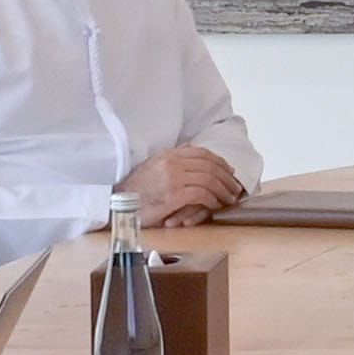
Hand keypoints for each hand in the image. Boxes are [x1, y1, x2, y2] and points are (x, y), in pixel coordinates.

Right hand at [125, 145, 246, 228]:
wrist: (118, 204)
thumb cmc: (136, 190)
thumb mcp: (153, 167)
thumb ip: (172, 159)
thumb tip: (191, 149)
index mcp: (169, 154)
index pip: (202, 153)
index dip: (220, 162)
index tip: (230, 171)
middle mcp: (172, 162)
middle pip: (210, 165)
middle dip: (227, 177)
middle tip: (235, 187)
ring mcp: (173, 177)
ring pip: (209, 179)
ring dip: (223, 189)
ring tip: (229, 198)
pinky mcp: (174, 194)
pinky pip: (202, 194)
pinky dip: (212, 199)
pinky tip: (215, 205)